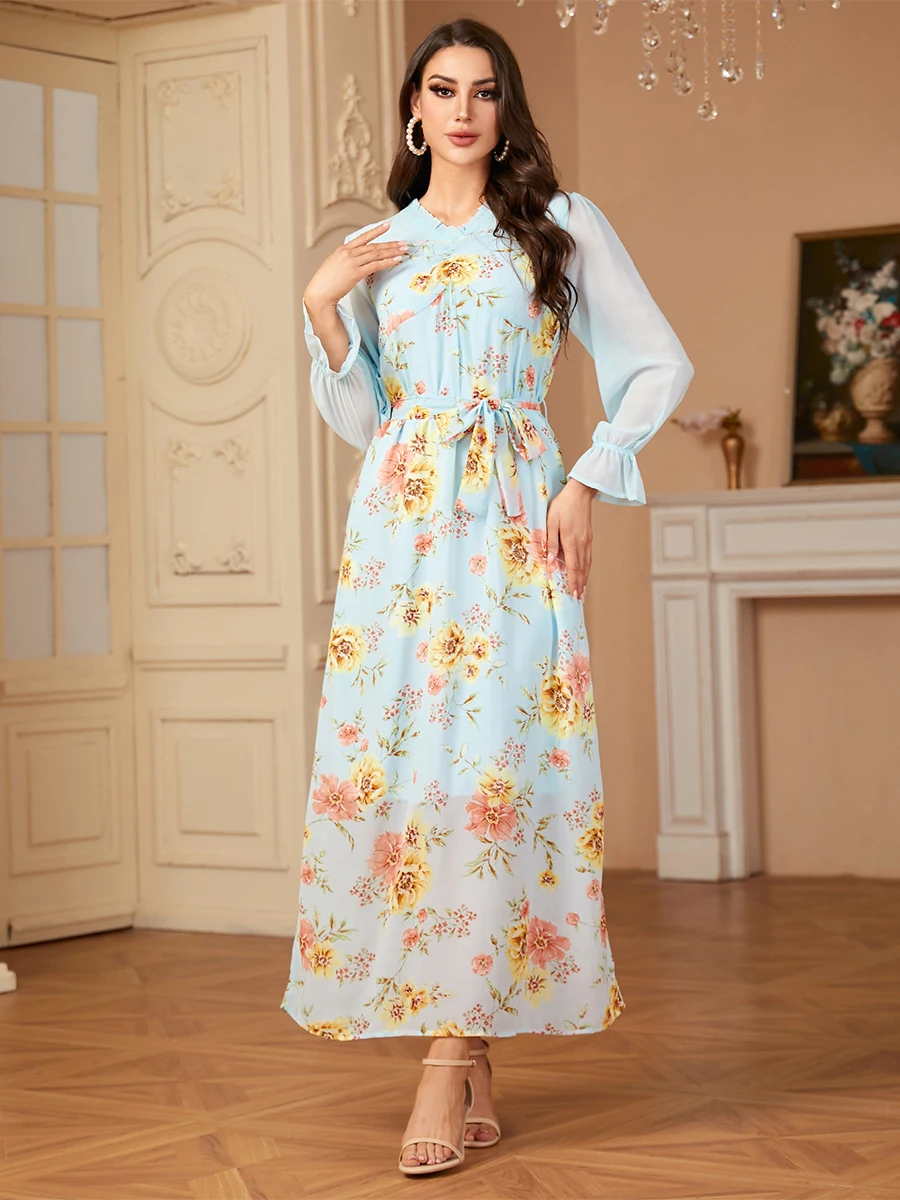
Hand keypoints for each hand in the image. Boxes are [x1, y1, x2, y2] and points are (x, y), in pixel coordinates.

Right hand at [303, 219, 406, 312]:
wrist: (319, 293)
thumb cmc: (326, 283)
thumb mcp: (335, 266)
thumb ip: (347, 261)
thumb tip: (358, 261)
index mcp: (343, 249)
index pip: (363, 237)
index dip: (376, 231)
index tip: (387, 225)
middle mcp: (348, 253)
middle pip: (373, 246)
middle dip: (390, 244)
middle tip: (403, 242)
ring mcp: (352, 262)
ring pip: (376, 254)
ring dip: (392, 252)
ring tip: (403, 250)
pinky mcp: (355, 273)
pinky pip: (375, 265)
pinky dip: (387, 262)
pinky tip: (396, 260)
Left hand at [546, 479, 595, 599]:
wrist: (580, 493)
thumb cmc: (562, 505)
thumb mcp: (551, 522)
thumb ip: (551, 542)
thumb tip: (551, 561)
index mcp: (571, 541)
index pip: (573, 566)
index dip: (573, 582)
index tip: (573, 593)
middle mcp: (582, 543)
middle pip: (582, 569)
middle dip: (580, 584)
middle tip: (578, 598)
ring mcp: (587, 541)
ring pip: (587, 564)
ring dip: (585, 578)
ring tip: (582, 590)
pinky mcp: (589, 537)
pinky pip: (588, 556)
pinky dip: (587, 568)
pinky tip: (585, 572)